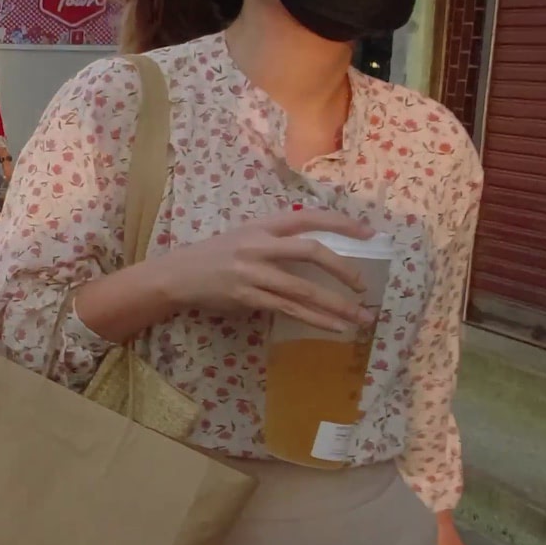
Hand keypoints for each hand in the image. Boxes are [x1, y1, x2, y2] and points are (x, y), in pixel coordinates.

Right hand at [146, 210, 375, 331]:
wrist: (176, 275)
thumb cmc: (214, 255)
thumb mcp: (244, 237)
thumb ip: (276, 241)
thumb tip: (317, 253)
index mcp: (262, 226)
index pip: (308, 217)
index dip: (341, 223)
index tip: (369, 233)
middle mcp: (258, 245)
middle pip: (311, 252)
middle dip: (344, 269)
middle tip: (364, 286)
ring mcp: (252, 272)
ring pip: (303, 289)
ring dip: (337, 305)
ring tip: (362, 318)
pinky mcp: (246, 297)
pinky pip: (288, 309)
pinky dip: (315, 319)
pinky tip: (334, 327)